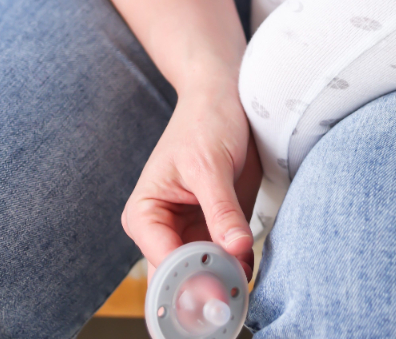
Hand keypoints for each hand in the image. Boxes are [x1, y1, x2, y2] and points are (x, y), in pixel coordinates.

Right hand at [121, 76, 261, 277]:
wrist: (225, 98)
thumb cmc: (205, 120)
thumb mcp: (211, 163)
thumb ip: (221, 208)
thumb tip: (235, 250)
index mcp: (145, 213)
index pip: (164, 261)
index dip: (191, 278)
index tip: (220, 284)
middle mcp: (163, 230)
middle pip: (178, 278)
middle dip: (205, 290)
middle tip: (232, 297)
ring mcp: (190, 234)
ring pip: (203, 277)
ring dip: (224, 284)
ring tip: (244, 285)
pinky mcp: (216, 231)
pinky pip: (225, 263)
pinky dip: (237, 271)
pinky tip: (250, 271)